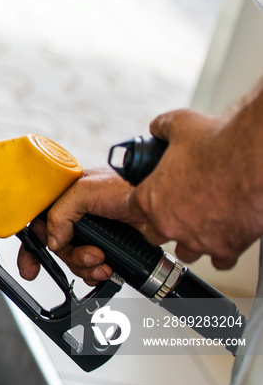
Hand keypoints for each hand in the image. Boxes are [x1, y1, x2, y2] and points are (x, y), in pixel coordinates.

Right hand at [17, 165, 142, 284]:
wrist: (159, 204)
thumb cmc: (127, 185)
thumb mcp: (84, 191)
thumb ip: (60, 213)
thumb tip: (51, 241)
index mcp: (65, 200)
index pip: (39, 224)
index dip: (32, 247)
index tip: (31, 267)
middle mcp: (76, 217)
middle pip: (57, 248)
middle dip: (71, 257)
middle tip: (89, 255)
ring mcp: (92, 233)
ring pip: (74, 261)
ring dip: (86, 266)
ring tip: (103, 261)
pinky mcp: (107, 246)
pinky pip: (91, 268)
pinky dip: (97, 273)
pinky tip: (106, 269)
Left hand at [129, 108, 262, 268]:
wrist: (255, 157)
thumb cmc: (219, 141)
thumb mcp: (179, 125)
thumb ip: (161, 128)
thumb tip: (157, 128)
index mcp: (150, 198)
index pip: (133, 208)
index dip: (143, 202)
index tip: (153, 198)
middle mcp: (168, 223)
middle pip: (154, 234)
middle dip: (163, 224)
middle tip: (178, 211)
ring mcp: (197, 239)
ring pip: (186, 251)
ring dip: (191, 240)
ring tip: (201, 225)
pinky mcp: (225, 248)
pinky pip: (219, 260)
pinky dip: (222, 250)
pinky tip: (224, 238)